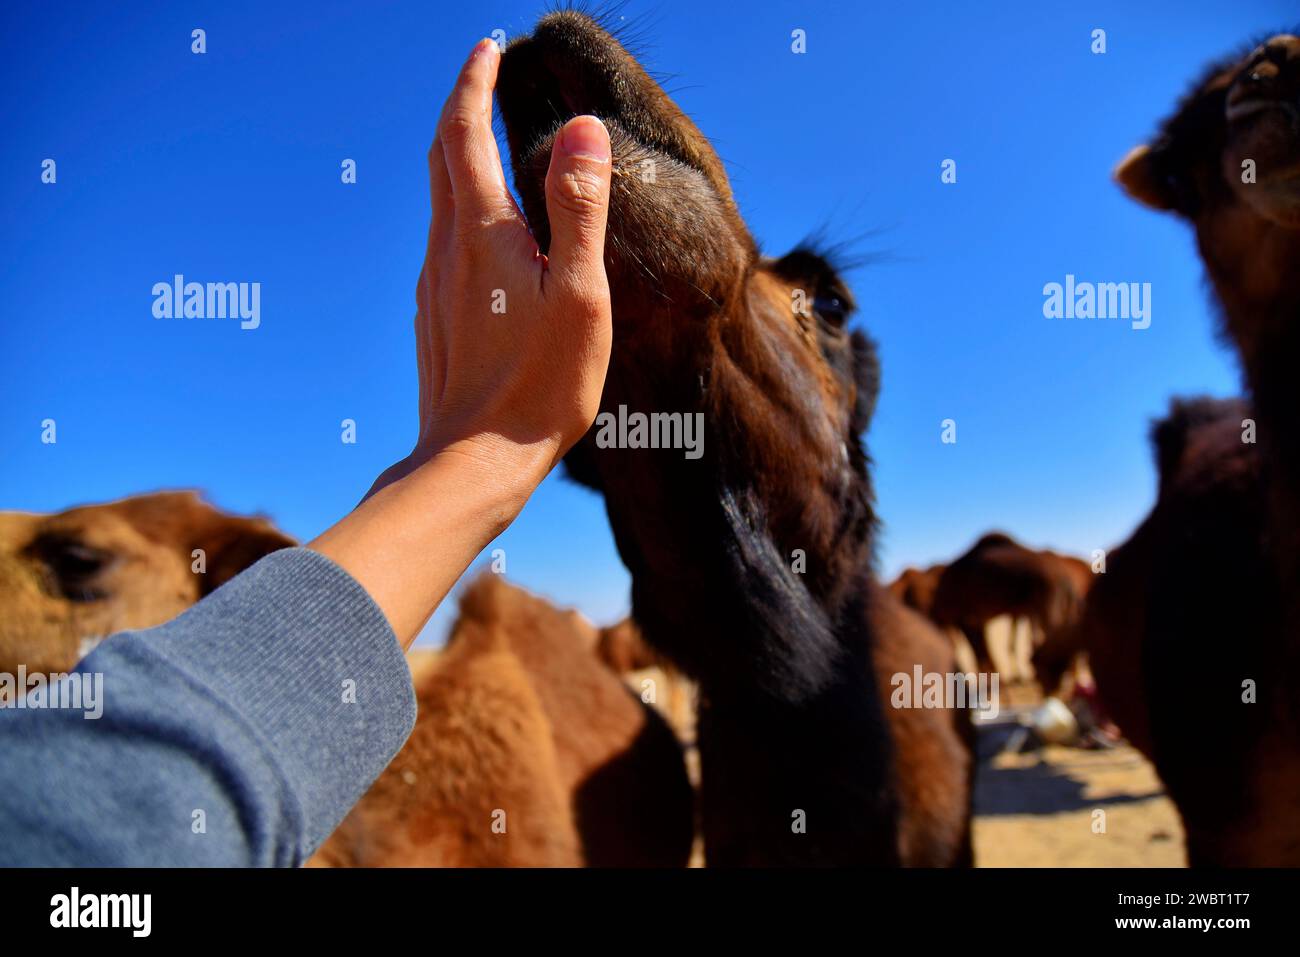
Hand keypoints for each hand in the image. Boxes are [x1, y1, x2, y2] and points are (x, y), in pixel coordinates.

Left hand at [311, 38, 613, 645]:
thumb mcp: (578, 294)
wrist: (474, 461)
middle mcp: (446, 249)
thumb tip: (584, 128)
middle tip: (483, 76)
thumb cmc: (539, 386)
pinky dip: (459, 206)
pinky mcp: (435, 318)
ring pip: (438, 199)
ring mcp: (434, 286)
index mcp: (481, 232)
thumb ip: (579, 208)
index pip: (465, 131)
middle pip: (441, 157)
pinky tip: (482, 231)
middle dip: (460, 108)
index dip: (474, 82)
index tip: (489, 47)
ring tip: (486, 140)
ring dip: (458, 157)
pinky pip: (442, 241)